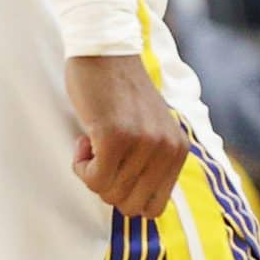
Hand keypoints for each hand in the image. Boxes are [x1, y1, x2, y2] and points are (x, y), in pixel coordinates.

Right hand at [65, 53, 189, 217]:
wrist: (105, 51)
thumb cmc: (120, 93)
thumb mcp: (150, 132)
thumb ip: (151, 164)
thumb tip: (136, 206)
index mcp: (179, 151)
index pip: (154, 208)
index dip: (127, 195)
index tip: (118, 168)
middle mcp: (167, 149)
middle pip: (130, 207)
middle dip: (108, 186)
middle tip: (102, 153)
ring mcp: (143, 143)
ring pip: (108, 193)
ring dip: (92, 171)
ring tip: (95, 138)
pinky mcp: (116, 136)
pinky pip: (93, 178)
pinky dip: (80, 166)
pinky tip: (84, 139)